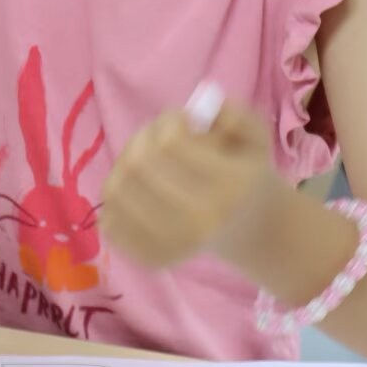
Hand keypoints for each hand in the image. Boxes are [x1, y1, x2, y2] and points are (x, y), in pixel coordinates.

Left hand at [99, 98, 281, 269]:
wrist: (248, 229)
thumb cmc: (245, 173)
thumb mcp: (255, 138)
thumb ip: (237, 115)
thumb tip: (207, 108)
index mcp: (231, 188)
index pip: (170, 144)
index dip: (170, 121)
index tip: (181, 121)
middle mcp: (202, 222)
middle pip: (138, 165)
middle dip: (143, 138)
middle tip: (156, 137)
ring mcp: (174, 244)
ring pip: (116, 190)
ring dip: (124, 164)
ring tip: (143, 159)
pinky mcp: (153, 258)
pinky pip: (110, 221)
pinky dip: (117, 200)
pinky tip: (138, 190)